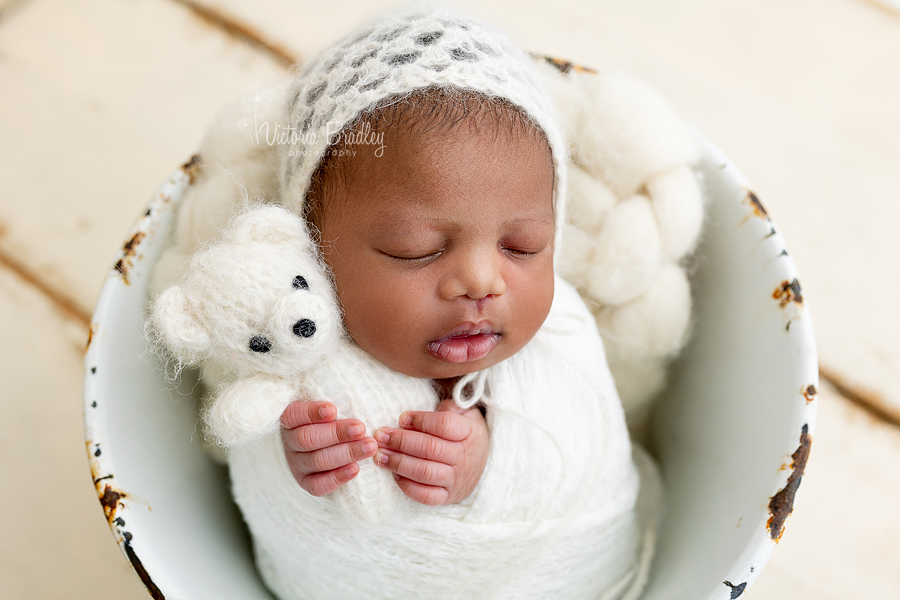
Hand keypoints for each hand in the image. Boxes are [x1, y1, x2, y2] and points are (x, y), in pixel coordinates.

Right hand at [281, 401, 377, 496]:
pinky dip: (338, 477)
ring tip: (370, 446)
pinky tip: (356, 469)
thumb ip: (339, 399)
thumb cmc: (335, 418)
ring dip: (346, 453)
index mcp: (292, 419)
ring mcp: (297, 464)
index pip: (295, 415)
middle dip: (337, 433)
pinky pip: (318, 485)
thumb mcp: (333, 405)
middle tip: (361, 429)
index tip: (333, 410)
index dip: (312, 413)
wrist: (331, 446)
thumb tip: (359, 389)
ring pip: (317, 460)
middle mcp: (291, 442)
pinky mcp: (307, 482)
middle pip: (308, 439)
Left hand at [373, 399, 489, 505]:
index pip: (444, 425)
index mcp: (469, 432)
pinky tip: (394, 474)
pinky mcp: (448, 496)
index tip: (401, 417)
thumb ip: (446, 407)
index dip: (420, 419)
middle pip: (429, 448)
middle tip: (380, 436)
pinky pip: (425, 495)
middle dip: (401, 441)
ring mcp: (456, 479)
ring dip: (398, 463)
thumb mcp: (464, 413)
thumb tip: (414, 416)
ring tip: (380, 455)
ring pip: (424, 472)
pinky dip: (407, 486)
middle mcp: (464, 457)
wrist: (483, 463)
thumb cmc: (465, 433)